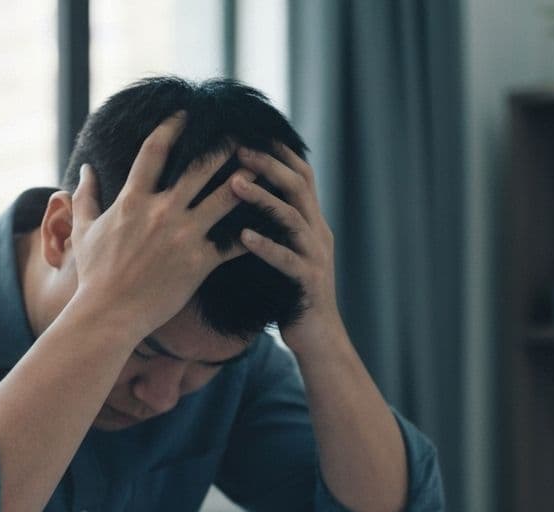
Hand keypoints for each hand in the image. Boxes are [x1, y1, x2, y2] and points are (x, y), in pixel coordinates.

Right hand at [69, 112, 253, 340]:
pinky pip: (234, 243)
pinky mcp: (199, 262)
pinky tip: (270, 223)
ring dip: (246, 180)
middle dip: (222, 146)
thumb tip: (84, 170)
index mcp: (133, 200)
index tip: (185, 114)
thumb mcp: (84, 231)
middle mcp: (162, 211)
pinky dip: (253, 232)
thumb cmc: (94, 276)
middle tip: (239, 132)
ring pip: (225, 198)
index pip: (155, 150)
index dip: (171, 127)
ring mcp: (183, 236)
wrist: (108, 315)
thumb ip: (86, 197)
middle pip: (200, 167)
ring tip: (263, 167)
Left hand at [231, 144, 343, 354]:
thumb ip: (274, 224)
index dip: (278, 152)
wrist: (318, 339)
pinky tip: (243, 236)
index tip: (248, 131)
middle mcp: (317, 233)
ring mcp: (315, 257)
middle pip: (298, 186)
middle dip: (269, 164)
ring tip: (235, 183)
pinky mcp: (308, 283)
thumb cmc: (291, 294)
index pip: (299, 175)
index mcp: (311, 222)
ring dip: (263, 197)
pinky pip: (287, 259)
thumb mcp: (285, 251)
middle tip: (238, 148)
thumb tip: (245, 195)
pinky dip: (266, 245)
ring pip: (293, 217)